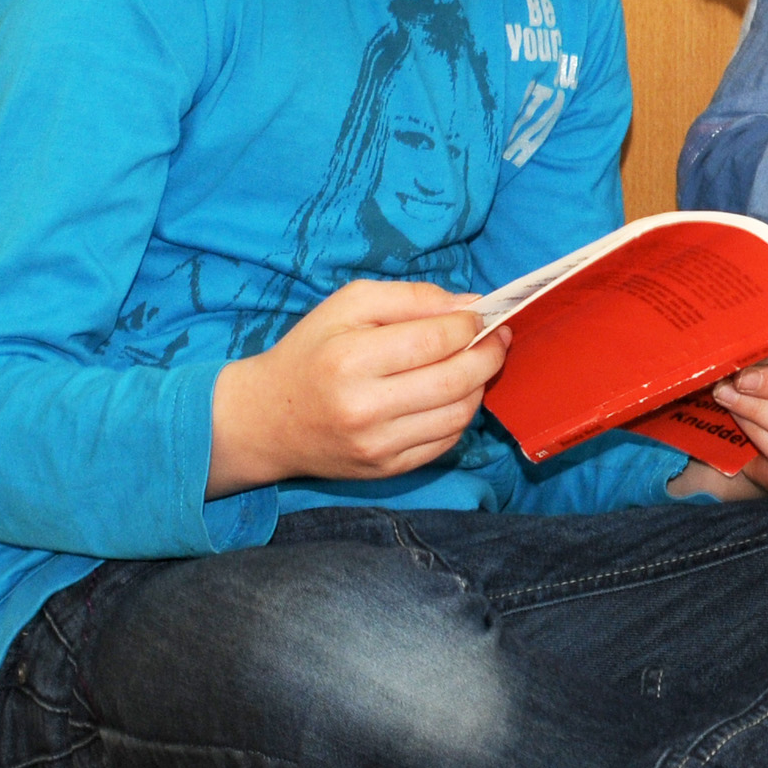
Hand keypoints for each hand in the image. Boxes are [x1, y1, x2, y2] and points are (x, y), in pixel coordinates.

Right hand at [207, 281, 508, 497]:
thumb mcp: (348, 305)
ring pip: (458, 414)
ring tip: (477, 364)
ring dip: (480, 386)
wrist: (268, 420)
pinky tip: (453, 395)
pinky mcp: (387, 470)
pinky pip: (446, 442)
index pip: (434, 340)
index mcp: (349, 360)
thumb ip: (410, 298)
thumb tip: (469, 306)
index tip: (481, 317)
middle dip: (489, 354)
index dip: (469, 326)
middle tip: (498, 339)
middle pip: (455, 380)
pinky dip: (460, 415)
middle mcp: (363, 408)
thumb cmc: (311, 353)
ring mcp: (377, 446)